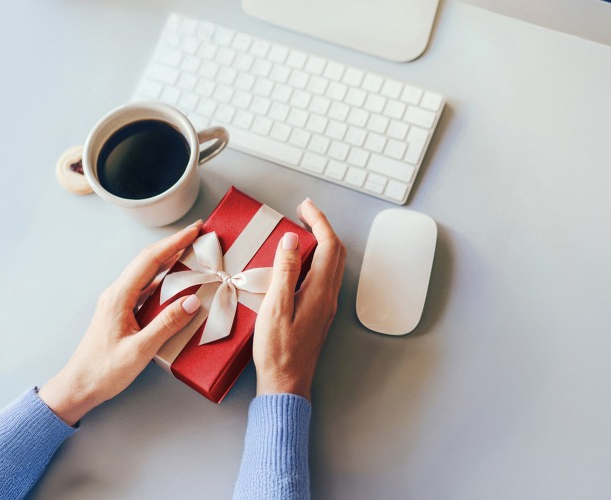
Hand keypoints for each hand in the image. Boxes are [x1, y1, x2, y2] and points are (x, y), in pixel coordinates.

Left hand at [38, 221, 205, 424]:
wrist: (79, 386)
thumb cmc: (104, 371)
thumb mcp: (140, 350)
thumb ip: (167, 324)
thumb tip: (192, 300)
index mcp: (118, 297)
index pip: (149, 260)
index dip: (174, 242)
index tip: (194, 229)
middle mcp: (116, 294)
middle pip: (147, 262)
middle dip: (173, 245)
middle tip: (197, 234)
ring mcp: (117, 303)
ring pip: (146, 275)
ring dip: (168, 261)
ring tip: (191, 253)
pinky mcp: (120, 314)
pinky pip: (144, 290)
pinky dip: (162, 281)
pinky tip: (175, 283)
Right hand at [253, 199, 346, 398]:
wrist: (286, 382)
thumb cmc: (277, 350)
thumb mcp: (275, 307)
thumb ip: (285, 271)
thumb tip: (292, 240)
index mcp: (319, 291)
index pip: (328, 246)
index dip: (319, 221)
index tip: (304, 206)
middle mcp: (328, 296)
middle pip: (336, 252)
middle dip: (322, 227)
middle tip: (303, 213)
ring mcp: (324, 306)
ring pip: (332, 265)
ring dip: (321, 243)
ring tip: (300, 232)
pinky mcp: (317, 313)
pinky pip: (323, 277)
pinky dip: (315, 260)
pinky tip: (298, 263)